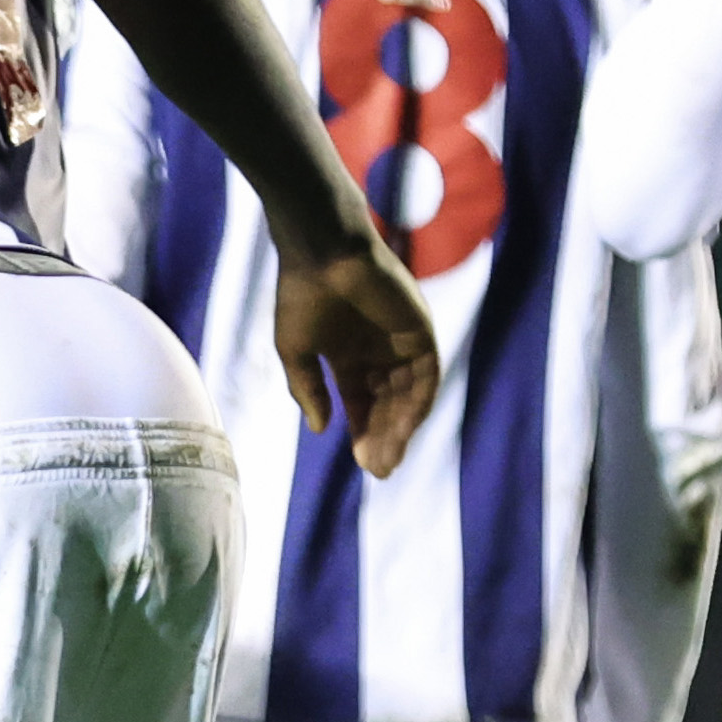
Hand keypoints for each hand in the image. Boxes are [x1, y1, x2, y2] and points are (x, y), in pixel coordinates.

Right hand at [273, 231, 440, 474]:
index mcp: (348, 354)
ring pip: (407, 395)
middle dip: (383, 437)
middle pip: (387, 404)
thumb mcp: (296, 351)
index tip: (363, 464)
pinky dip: (418, 404)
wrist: (322, 251)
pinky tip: (404, 428)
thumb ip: (308, 390)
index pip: (362, 402)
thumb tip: (322, 429)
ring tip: (388, 457)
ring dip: (401, 428)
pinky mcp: (419, 330)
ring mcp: (400, 341)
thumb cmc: (301, 294)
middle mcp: (378, 351)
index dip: (363, 432)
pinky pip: (425, 376)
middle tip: (379, 470)